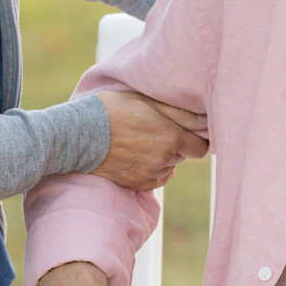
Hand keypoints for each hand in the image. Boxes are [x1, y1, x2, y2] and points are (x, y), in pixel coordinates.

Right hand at [91, 90, 207, 190]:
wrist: (79, 134)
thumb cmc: (113, 110)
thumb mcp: (147, 101)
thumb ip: (179, 113)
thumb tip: (205, 120)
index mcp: (171, 138)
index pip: (201, 148)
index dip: (196, 138)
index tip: (187, 131)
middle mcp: (164, 160)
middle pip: (182, 155)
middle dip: (176, 144)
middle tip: (157, 129)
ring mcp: (149, 175)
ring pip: (168, 167)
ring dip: (162, 156)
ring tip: (142, 140)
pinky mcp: (135, 184)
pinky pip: (155, 180)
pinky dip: (152, 169)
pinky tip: (138, 155)